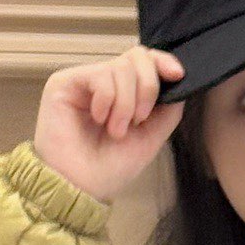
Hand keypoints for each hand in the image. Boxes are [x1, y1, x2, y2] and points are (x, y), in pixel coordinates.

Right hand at [33, 44, 186, 203]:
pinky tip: (99, 119)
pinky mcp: (64, 82)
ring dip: (126, 103)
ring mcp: (85, 81)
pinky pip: (100, 75)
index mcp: (125, 93)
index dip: (163, 62)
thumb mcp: (150, 137)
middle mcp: (105, 83)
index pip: (146, 61)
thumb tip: (179, 79)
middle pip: (138, 57)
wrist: (80, 188)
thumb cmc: (110, 168)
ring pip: (122, 67)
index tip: (177, 75)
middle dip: (148, 88)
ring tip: (115, 130)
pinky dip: (107, 100)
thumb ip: (167, 109)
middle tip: (138, 120)